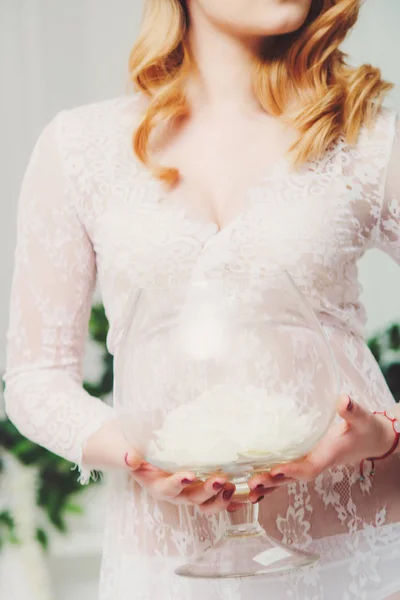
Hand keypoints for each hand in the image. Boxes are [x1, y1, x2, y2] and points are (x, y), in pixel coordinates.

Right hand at [125, 450, 239, 513]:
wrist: (126, 445)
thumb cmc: (123, 446)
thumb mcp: (119, 448)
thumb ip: (124, 454)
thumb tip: (131, 458)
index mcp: (153, 482)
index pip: (166, 487)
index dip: (177, 483)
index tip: (189, 475)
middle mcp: (171, 490)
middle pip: (191, 498)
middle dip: (207, 491)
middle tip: (221, 479)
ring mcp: (185, 489)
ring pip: (205, 502)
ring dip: (220, 498)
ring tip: (232, 486)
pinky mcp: (196, 483)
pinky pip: (214, 496)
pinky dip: (229, 498)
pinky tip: (245, 494)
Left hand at [249, 395, 395, 489]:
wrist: (370, 440)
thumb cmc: (364, 428)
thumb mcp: (361, 418)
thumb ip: (352, 411)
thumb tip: (344, 401)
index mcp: (328, 454)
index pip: (309, 467)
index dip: (293, 470)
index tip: (276, 470)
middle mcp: (316, 463)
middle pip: (291, 478)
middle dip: (272, 481)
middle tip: (252, 483)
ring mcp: (308, 463)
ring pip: (285, 479)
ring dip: (267, 484)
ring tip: (246, 491)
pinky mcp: (303, 460)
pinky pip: (285, 473)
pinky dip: (269, 480)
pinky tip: (251, 484)